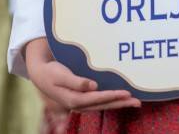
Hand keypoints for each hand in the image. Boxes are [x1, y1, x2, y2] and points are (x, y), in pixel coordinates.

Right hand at [25, 38, 140, 111]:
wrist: (41, 75)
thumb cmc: (51, 73)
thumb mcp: (60, 75)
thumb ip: (76, 81)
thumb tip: (92, 86)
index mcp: (73, 99)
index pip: (96, 99)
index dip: (112, 96)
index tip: (126, 93)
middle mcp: (78, 104)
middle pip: (103, 105)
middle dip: (121, 103)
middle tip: (137, 102)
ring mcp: (81, 103)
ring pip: (103, 105)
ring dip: (119, 103)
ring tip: (135, 102)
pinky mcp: (83, 99)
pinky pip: (100, 101)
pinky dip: (112, 100)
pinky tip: (121, 99)